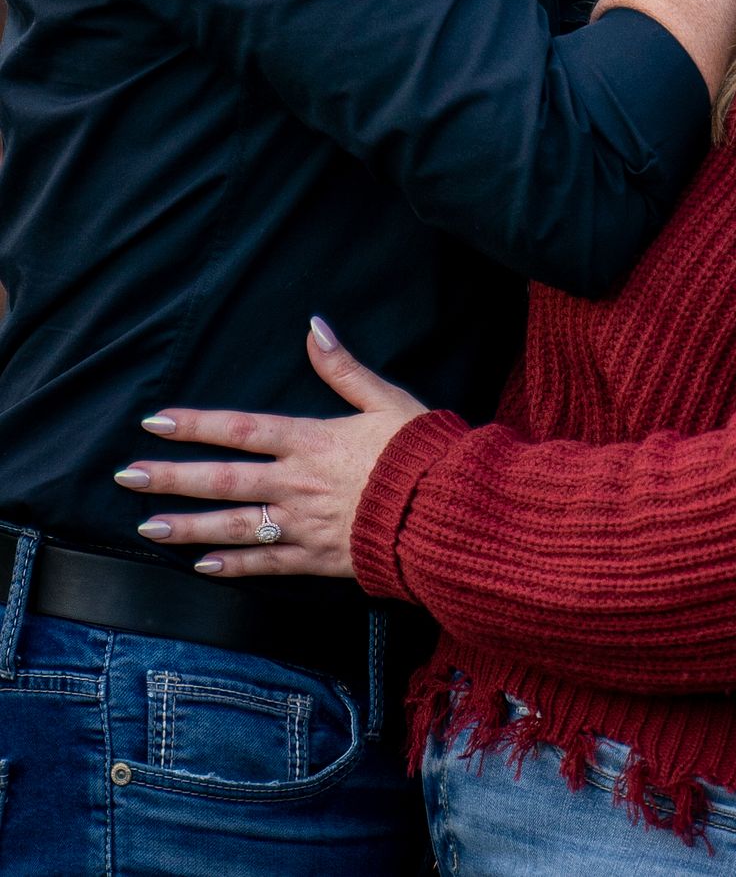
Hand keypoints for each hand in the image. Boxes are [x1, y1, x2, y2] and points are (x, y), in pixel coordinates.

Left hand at [113, 319, 427, 577]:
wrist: (447, 510)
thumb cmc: (420, 451)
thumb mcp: (387, 399)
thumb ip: (344, 368)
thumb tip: (314, 328)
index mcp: (311, 441)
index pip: (240, 429)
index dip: (195, 425)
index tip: (155, 423)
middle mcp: (297, 484)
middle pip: (223, 480)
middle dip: (172, 478)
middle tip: (128, 477)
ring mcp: (304, 525)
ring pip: (234, 526)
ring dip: (188, 527)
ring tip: (148, 528)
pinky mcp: (318, 559)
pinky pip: (267, 564)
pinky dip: (233, 567)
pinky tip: (203, 567)